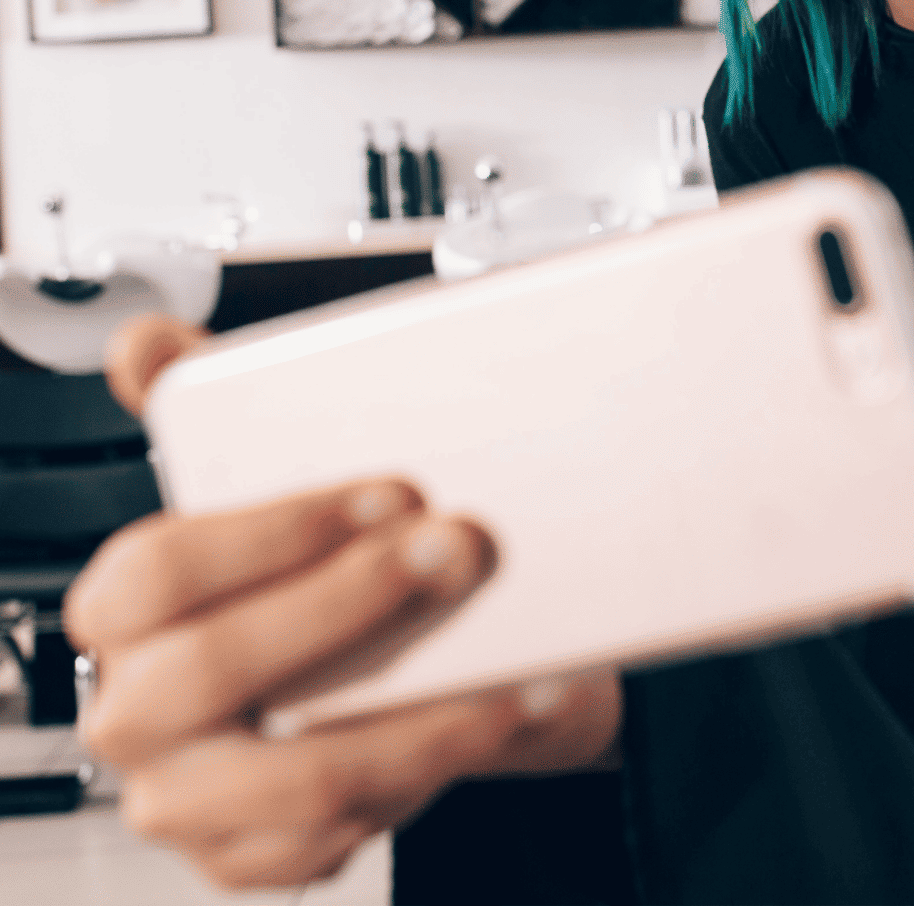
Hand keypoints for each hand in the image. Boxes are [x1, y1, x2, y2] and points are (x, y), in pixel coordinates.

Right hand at [67, 316, 622, 888]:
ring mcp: (194, 795)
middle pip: (211, 667)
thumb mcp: (290, 486)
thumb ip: (217, 412)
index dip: (277, 527)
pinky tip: (498, 721)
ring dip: (406, 723)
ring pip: (285, 778)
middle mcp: (139, 708)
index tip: (392, 489)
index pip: (158, 568)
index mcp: (127, 610)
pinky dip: (429, 781)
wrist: (422, 671)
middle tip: (458, 553)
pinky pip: (336, 840)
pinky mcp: (261, 855)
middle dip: (349, 607)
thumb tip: (146, 344)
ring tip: (503, 674)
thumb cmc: (343, 575)